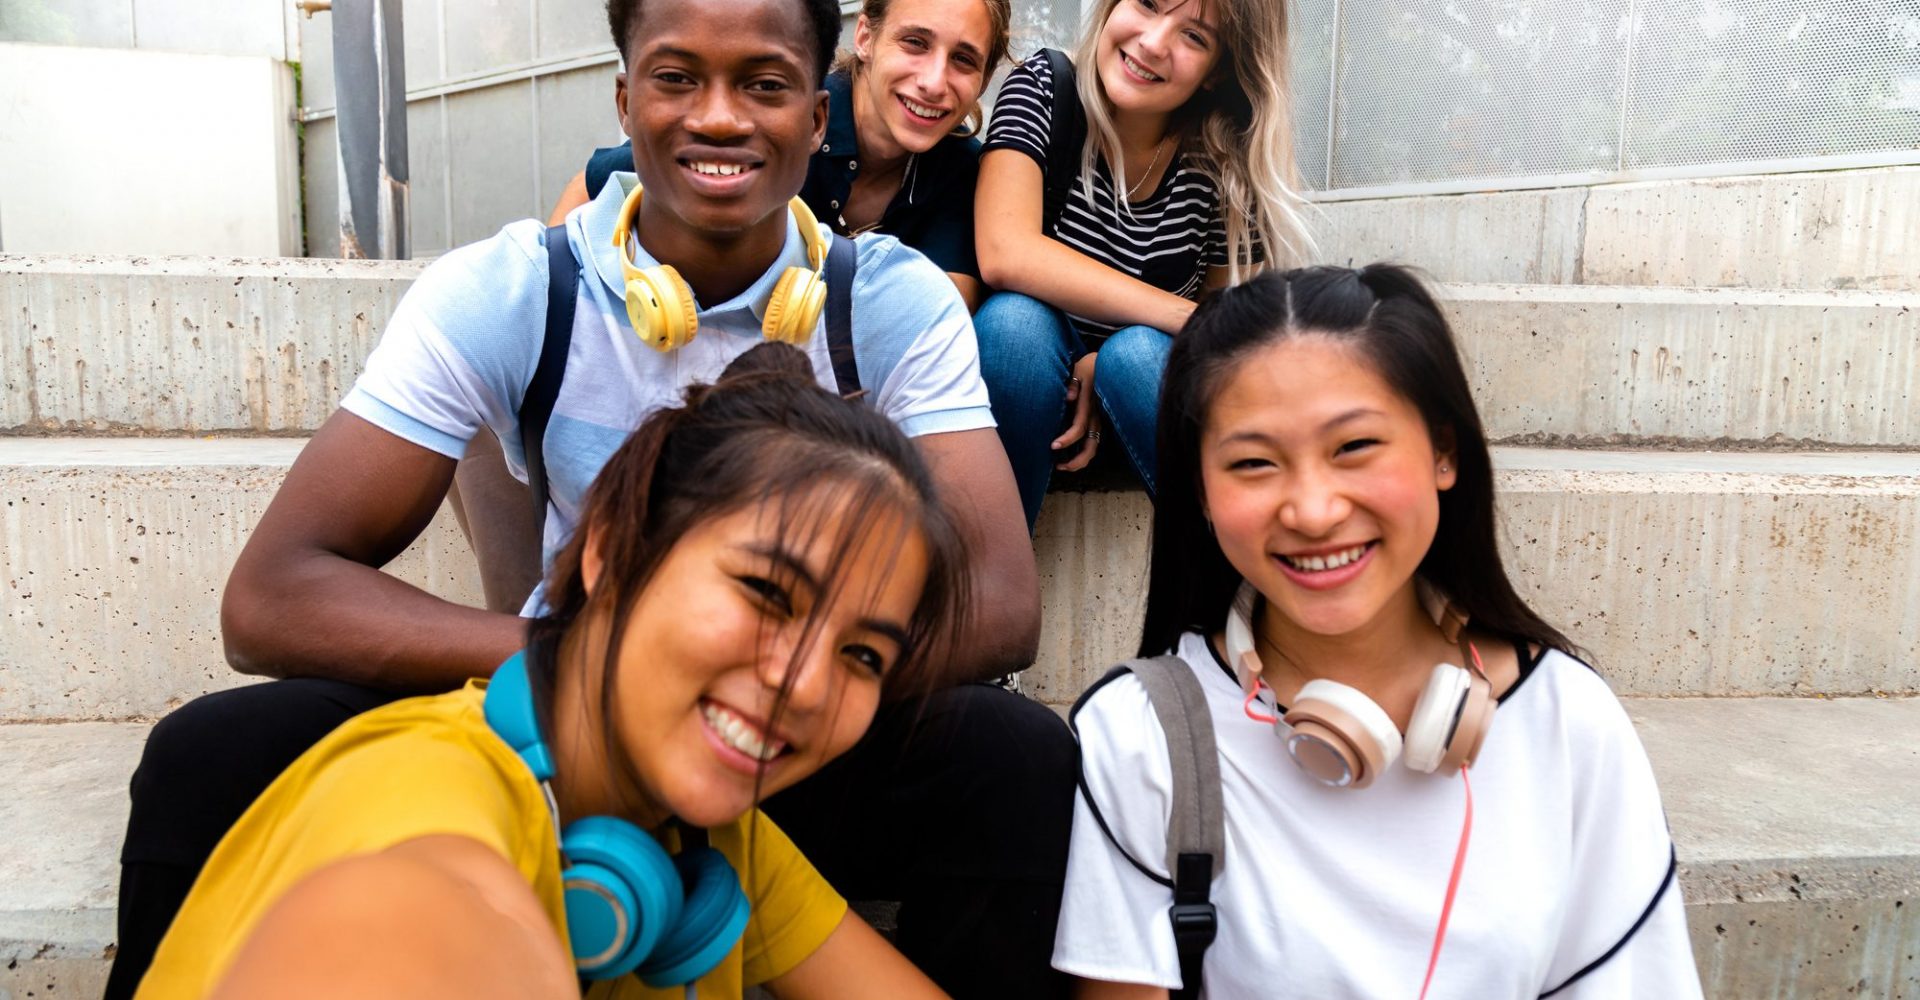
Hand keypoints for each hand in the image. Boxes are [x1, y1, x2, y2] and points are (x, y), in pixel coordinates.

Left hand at [1053, 352, 1101, 471]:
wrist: (1108, 363)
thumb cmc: (1090, 366)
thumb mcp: (1080, 370)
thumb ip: (1073, 384)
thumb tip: (1069, 396)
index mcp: (1089, 405)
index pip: (1079, 428)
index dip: (1067, 439)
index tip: (1054, 446)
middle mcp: (1095, 416)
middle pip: (1091, 445)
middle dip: (1077, 460)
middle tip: (1059, 466)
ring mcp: (1098, 419)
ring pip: (1093, 447)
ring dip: (1080, 460)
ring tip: (1063, 466)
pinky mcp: (1097, 420)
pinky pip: (1092, 441)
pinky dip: (1082, 453)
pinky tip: (1070, 456)